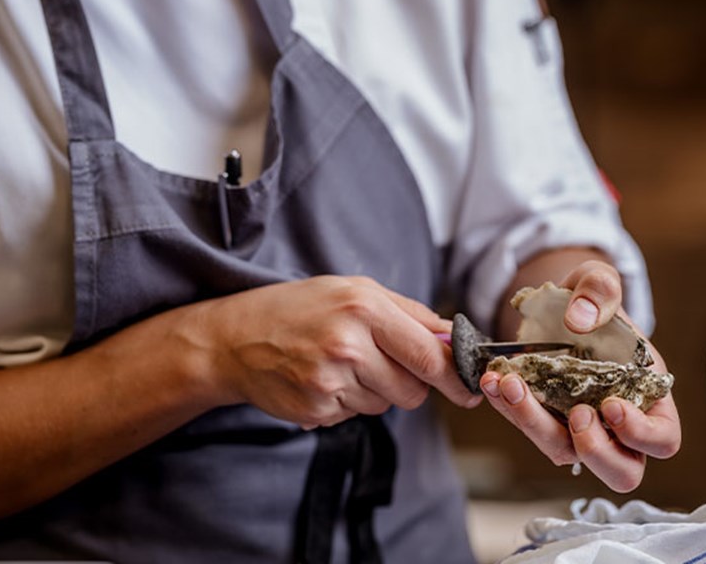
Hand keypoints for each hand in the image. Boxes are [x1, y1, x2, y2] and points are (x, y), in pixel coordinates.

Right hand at [193, 275, 481, 428]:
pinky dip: (348, 401)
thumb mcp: (354, 290)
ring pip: (386, 404)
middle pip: (414, 389)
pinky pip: (356, 415)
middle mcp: (349, 345)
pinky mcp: (317, 411)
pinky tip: (323, 378)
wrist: (235, 338)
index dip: (457, 376)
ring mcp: (331, 382)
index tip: (470, 387)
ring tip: (342, 363)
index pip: (430, 354)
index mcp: (364, 307)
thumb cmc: (300, 307)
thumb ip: (410, 313)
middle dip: (410, 381)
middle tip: (382, 361)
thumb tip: (455, 338)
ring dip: (376, 390)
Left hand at [479, 260, 680, 491]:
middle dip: (596, 451)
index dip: (642, 434)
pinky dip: (508, 406)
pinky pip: (527, 427)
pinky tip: (492, 379)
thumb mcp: (598, 280)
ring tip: (509, 384)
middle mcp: (616, 422)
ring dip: (533, 424)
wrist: (556, 303)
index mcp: (647, 394)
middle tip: (576, 414)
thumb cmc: (591, 298)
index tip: (611, 406)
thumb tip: (580, 320)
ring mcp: (577, 425)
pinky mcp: (543, 417)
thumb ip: (599, 289)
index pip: (662, 439)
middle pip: (620, 470)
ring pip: (564, 452)